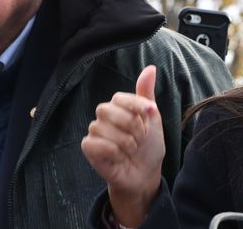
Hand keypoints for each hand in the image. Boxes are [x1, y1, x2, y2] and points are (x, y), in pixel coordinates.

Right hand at [81, 65, 164, 226]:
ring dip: (125, 143)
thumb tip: (151, 68)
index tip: (150, 113)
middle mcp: (105, 116)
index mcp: (119, 106)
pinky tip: (118, 157)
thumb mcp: (153, 119)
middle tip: (140, 138)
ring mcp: (95, 131)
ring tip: (131, 150)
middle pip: (109, 110)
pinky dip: (112, 152)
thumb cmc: (149, 146)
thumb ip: (147, 95)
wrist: (145, 173)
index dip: (135, 105)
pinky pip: (95, 143)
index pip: (119, 97)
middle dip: (131, 126)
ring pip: (104, 129)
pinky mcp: (88, 147)